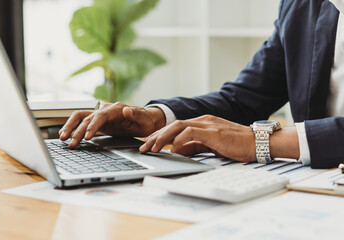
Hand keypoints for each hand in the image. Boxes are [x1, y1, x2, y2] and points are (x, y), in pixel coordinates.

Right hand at [59, 102, 165, 147]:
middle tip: (70, 143)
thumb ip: (135, 115)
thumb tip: (126, 110)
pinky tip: (67, 135)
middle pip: (87, 117)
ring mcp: (101, 114)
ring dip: (70, 127)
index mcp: (116, 109)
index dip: (92, 126)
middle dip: (77, 130)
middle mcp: (106, 109)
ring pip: (80, 117)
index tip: (86, 137)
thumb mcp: (143, 120)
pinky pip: (82, 122)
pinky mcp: (98, 121)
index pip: (100, 116)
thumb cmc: (145, 120)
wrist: (146, 119)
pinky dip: (74, 127)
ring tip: (62, 138)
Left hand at [139, 115, 255, 161]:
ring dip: (163, 137)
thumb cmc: (236, 145)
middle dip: (156, 136)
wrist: (258, 143)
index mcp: (202, 123)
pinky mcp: (213, 131)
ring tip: (152, 148)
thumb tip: (176, 151)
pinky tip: (172, 149)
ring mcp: (208, 124)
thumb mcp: (210, 146)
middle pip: (173, 125)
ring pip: (178, 126)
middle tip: (144, 147)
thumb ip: (194, 147)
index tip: (149, 144)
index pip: (176, 127)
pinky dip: (179, 140)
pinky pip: (191, 133)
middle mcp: (202, 120)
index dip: (160, 135)